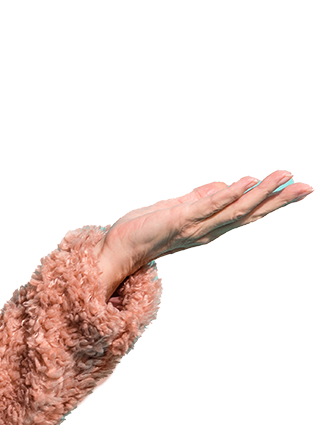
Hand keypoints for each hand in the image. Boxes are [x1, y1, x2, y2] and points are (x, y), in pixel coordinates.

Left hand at [93, 169, 313, 297]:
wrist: (116, 248)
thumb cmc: (145, 229)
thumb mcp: (179, 208)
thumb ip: (202, 198)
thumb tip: (226, 186)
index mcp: (210, 225)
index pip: (247, 212)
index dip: (273, 200)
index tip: (299, 186)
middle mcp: (207, 230)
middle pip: (250, 213)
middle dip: (279, 200)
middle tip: (308, 186)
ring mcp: (195, 226)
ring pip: (235, 209)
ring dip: (260, 192)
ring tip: (282, 176)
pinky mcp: (179, 220)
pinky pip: (208, 206)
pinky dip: (227, 195)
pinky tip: (245, 182)